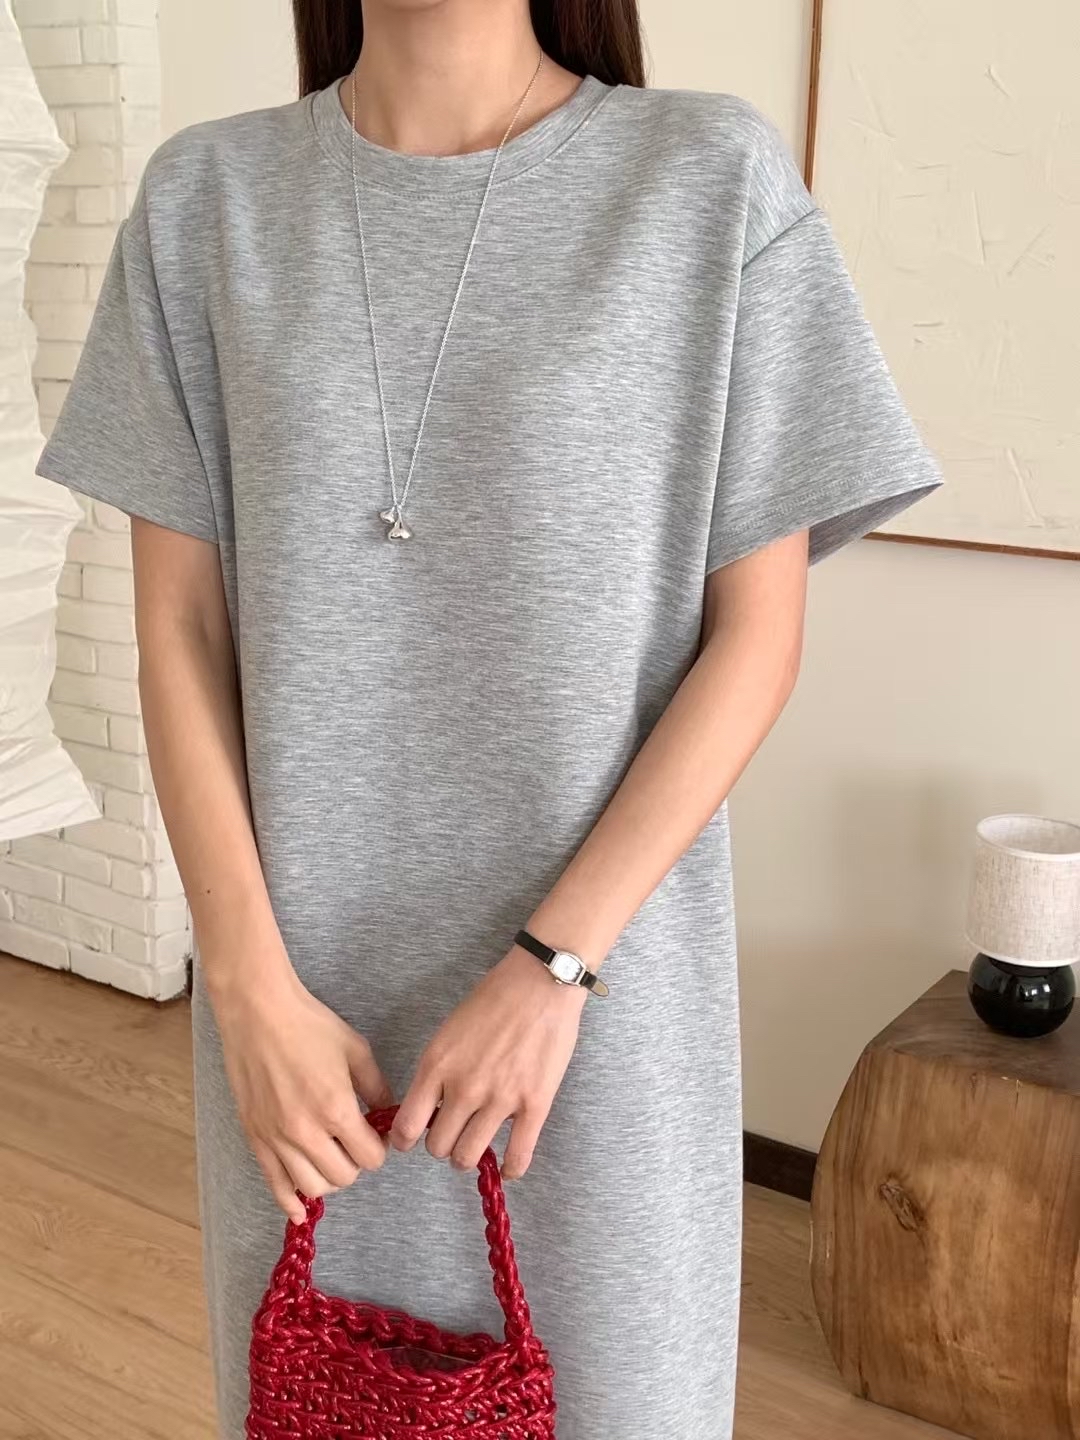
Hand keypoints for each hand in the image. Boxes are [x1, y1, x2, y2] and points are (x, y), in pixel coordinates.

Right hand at [209, 960, 393, 1222]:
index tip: (375, 1133)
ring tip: (331, 1157)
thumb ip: (377, 1088)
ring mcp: (276, 1138)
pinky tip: (300, 1210)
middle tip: (354, 1142)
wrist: (258, 1014)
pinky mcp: (255, 1138)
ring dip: (328, 1179)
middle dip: (356, 1163)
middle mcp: (305, 1131)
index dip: (379, 1148)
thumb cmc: (310, 1026)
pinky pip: (275, 1185)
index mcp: (336, 1108)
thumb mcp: (357, 1051)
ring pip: (311, 1188)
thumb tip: (388, 1113)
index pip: (371, 1158)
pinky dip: (290, 1202)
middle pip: (343, 1177)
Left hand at [391, 945, 586, 1179]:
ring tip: (475, 1144)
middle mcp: (464, 1088)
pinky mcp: (535, 1106)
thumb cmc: (494, 998)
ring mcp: (500, 1100)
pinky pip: (518, 1156)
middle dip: (441, 1144)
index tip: (411, 1139)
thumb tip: (428, 1106)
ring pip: (469, 1156)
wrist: (540, 983)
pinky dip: (510, 1168)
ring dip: (468, 1155)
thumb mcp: (449, 1031)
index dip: (405, 1140)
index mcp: (436, 1065)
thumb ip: (436, 1070)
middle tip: (452, 1132)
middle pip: (437, 1147)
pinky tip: (508, 1166)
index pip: (406, 1126)